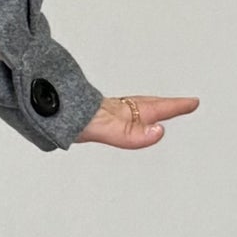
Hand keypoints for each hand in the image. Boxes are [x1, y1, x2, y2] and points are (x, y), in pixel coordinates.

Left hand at [74, 94, 198, 149]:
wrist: (42, 108)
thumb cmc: (68, 118)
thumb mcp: (104, 129)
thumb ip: (131, 133)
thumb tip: (160, 131)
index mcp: (122, 113)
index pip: (155, 109)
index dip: (174, 107)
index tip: (194, 102)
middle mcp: (116, 111)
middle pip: (148, 105)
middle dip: (169, 105)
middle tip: (187, 104)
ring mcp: (105, 113)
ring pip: (133, 108)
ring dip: (150, 108)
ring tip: (161, 110)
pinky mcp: (92, 118)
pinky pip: (119, 115)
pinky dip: (130, 114)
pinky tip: (124, 119)